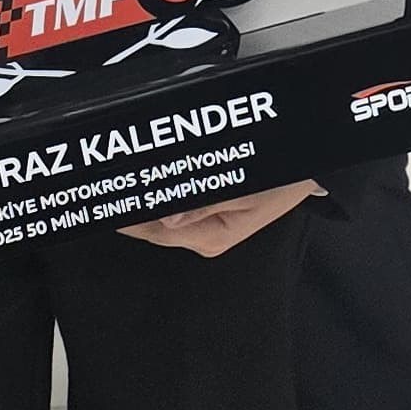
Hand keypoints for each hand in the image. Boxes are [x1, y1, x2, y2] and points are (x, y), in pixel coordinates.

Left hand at [119, 179, 323, 257]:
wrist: (311, 172)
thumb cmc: (282, 181)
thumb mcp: (246, 190)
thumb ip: (204, 203)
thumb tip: (168, 217)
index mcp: (210, 237)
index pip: (155, 231)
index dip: (127, 218)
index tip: (102, 201)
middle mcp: (204, 237)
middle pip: (153, 226)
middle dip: (130, 208)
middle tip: (100, 184)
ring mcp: (206, 227)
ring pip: (162, 216)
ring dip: (143, 200)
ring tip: (116, 179)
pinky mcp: (210, 212)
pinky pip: (176, 208)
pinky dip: (160, 195)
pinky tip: (148, 181)